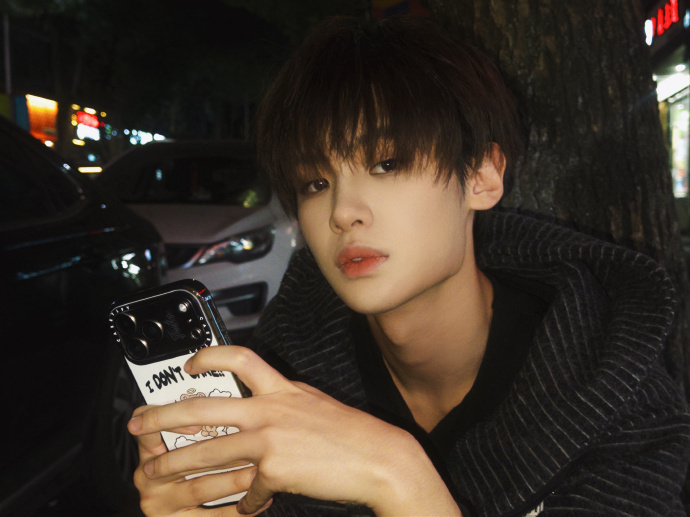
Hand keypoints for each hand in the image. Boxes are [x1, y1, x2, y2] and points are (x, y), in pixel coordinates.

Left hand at [128, 346, 460, 515]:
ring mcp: (270, 439)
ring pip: (208, 452)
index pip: (240, 357)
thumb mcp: (313, 404)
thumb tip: (256, 409)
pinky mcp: (275, 470)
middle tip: (137, 423)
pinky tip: (245, 510)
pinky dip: (244, 504)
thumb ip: (282, 403)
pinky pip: (247, 491)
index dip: (208, 355)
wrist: (379, 457)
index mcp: (281, 388)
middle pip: (203, 408)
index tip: (187, 364)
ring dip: (175, 464)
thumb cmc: (350, 433)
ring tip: (153, 472)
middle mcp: (271, 408)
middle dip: (162, 416)